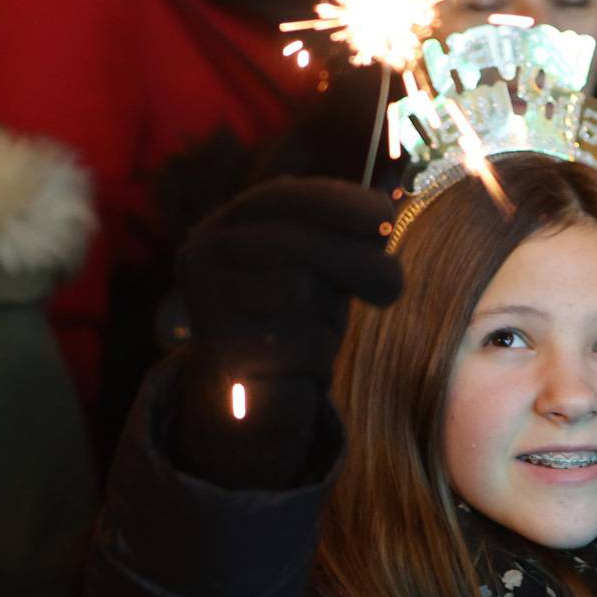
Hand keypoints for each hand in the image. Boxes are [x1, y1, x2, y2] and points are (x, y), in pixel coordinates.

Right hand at [177, 177, 401, 386]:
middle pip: (301, 246)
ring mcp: (208, 307)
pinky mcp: (225, 359)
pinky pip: (303, 346)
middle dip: (359, 263)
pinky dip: (317, 360)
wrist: (250, 398)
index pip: (282, 197)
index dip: (338, 203)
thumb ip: (345, 241)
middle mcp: (204, 260)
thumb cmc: (292, 319)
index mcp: (225, 227)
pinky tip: (299, 369)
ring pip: (306, 295)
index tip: (385, 218)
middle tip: (392, 287)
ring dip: (329, 320)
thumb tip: (385, 224)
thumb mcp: (318, 270)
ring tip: (314, 335)